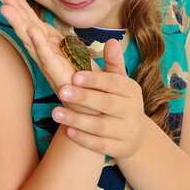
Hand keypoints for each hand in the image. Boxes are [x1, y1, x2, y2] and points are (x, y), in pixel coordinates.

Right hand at [0, 0, 100, 113]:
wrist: (104, 119)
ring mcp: (54, 68)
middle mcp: (53, 60)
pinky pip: (47, 59)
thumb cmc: (105, 99)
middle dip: (15, 13)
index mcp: (60, 54)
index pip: (39, 28)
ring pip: (33, 43)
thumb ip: (111, 57)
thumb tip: (112, 42)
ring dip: (21, 25)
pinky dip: (40, 45)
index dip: (26, 12)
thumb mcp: (111, 73)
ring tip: (7, 8)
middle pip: (30, 32)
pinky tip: (32, 31)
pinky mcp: (60, 77)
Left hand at [51, 38, 145, 158]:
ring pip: (101, 127)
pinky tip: (68, 132)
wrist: (135, 135)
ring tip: (55, 113)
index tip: (74, 75)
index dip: (94, 80)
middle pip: (106, 104)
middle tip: (61, 91)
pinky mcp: (119, 149)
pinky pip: (100, 145)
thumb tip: (111, 40)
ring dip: (77, 120)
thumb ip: (113, 63)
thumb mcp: (120, 82)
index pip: (113, 83)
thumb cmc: (120, 101)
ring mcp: (127, 131)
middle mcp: (132, 110)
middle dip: (83, 98)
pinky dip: (84, 139)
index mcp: (131, 90)